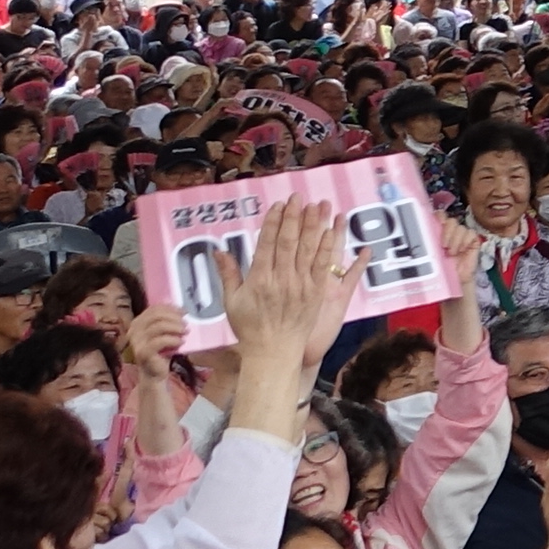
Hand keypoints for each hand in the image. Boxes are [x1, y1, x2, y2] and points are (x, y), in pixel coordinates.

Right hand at [121, 304, 190, 379]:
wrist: (154, 374)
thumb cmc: (161, 352)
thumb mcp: (164, 334)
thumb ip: (167, 322)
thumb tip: (183, 310)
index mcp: (137, 323)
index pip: (154, 309)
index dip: (170, 308)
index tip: (184, 311)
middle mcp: (134, 330)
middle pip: (155, 316)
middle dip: (173, 317)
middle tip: (186, 323)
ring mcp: (136, 342)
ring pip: (158, 327)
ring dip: (175, 327)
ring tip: (185, 332)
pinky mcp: (142, 352)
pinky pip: (159, 341)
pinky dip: (173, 340)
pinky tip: (181, 342)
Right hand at [210, 203, 353, 398]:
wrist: (273, 352)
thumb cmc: (249, 328)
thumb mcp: (231, 302)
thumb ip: (228, 274)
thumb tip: (218, 250)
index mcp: (259, 280)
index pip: (267, 244)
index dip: (274, 222)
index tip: (278, 205)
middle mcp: (281, 280)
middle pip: (289, 242)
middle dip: (294, 217)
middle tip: (299, 196)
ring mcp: (301, 286)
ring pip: (308, 250)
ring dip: (314, 225)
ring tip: (319, 205)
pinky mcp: (316, 294)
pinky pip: (322, 267)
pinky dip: (326, 248)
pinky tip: (330, 231)